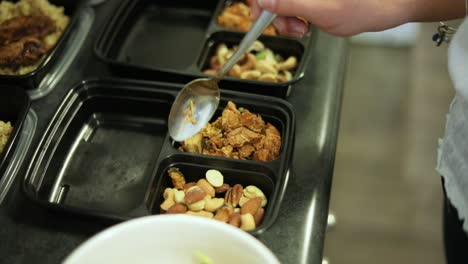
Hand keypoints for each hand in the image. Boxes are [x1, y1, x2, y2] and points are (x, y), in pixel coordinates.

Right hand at [250, 0, 409, 36]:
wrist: (388, 7)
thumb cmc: (364, 7)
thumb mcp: (322, 11)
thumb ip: (289, 4)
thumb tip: (263, 1)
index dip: (258, 1)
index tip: (259, 16)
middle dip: (275, 13)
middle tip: (291, 27)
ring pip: (282, 3)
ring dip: (286, 19)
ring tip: (303, 28)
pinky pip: (292, 6)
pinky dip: (294, 17)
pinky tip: (306, 24)